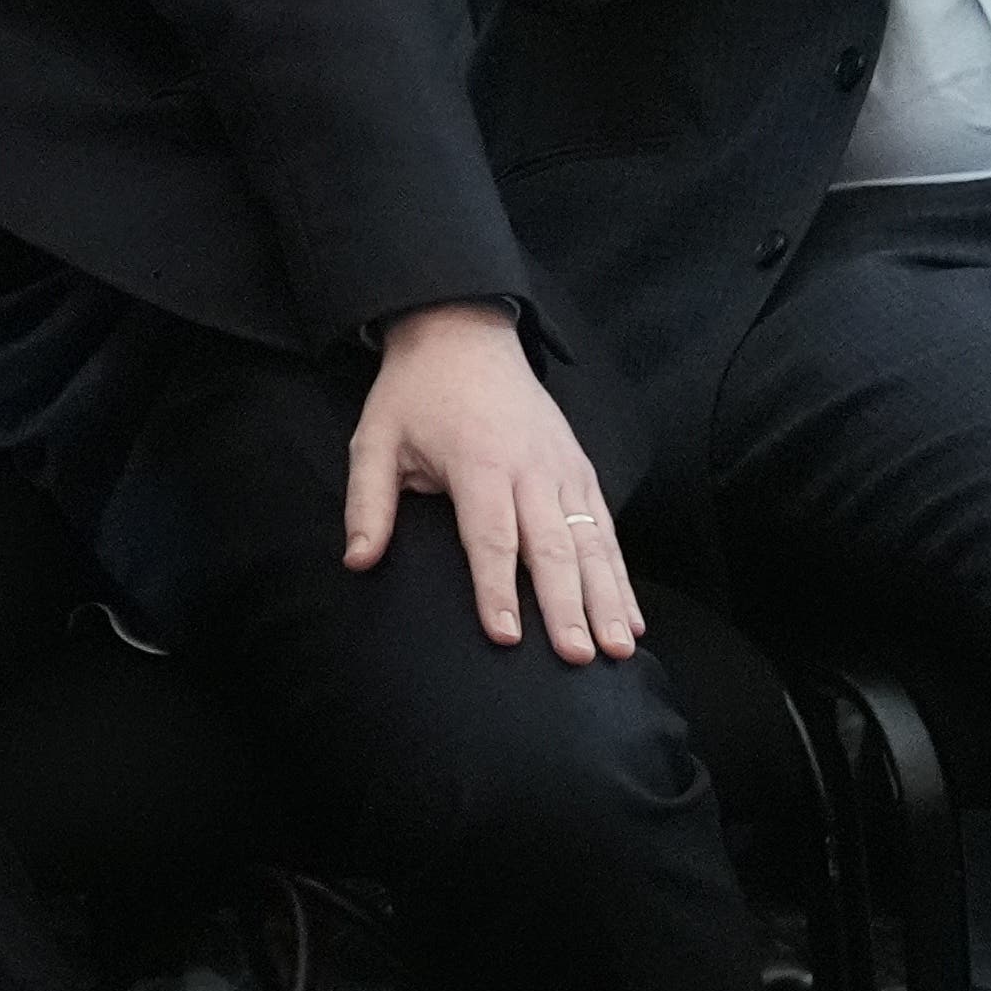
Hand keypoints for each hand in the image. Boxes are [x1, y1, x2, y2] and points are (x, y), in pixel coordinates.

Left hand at [343, 302, 643, 664]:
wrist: (463, 333)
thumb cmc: (415, 393)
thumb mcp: (375, 438)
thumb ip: (368, 502)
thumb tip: (358, 560)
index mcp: (478, 461)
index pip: (489, 536)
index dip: (496, 587)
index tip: (505, 636)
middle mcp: (529, 468)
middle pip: (551, 546)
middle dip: (566, 606)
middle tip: (576, 657)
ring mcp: (563, 468)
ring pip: (591, 542)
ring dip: (607, 599)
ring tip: (618, 649)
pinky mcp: (581, 469)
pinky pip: (606, 528)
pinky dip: (621, 574)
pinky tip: (632, 618)